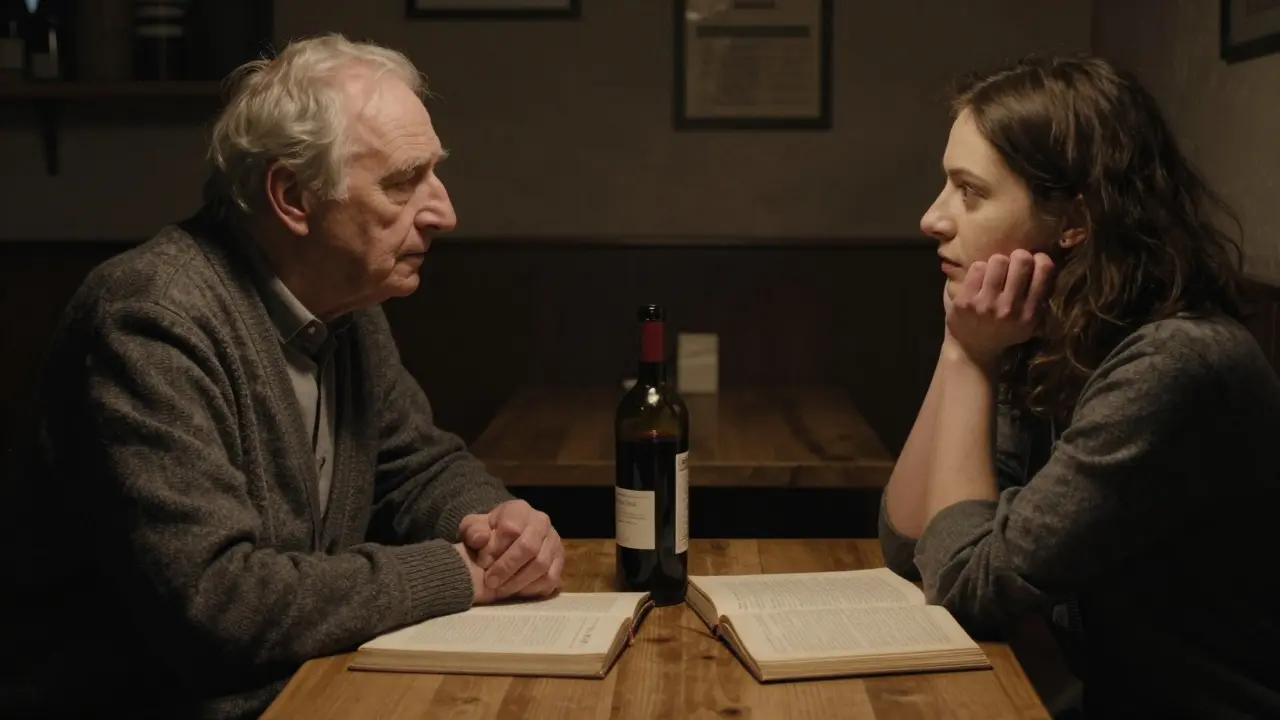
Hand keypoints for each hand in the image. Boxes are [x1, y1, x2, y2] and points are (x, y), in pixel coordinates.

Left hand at [458, 499, 563, 597]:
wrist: (506, 536)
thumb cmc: (487, 532)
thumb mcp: (473, 527)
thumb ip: (473, 531)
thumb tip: (481, 539)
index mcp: (519, 509)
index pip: (511, 528)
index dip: (496, 549)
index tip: (482, 563)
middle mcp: (541, 522)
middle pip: (529, 547)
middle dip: (507, 568)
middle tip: (491, 582)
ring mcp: (554, 541)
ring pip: (542, 564)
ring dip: (519, 581)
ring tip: (502, 589)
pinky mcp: (560, 560)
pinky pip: (551, 577)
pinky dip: (533, 588)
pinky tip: (517, 590)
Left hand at [945, 249, 1054, 369]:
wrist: (972, 349)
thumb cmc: (1004, 330)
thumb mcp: (1029, 323)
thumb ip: (1039, 299)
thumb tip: (1046, 262)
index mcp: (1030, 314)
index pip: (1044, 270)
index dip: (1040, 259)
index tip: (1034, 261)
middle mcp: (1009, 309)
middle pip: (1021, 260)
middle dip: (1018, 256)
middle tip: (1013, 264)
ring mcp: (986, 305)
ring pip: (998, 260)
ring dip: (997, 262)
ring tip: (995, 272)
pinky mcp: (965, 301)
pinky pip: (977, 267)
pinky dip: (979, 269)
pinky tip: (979, 279)